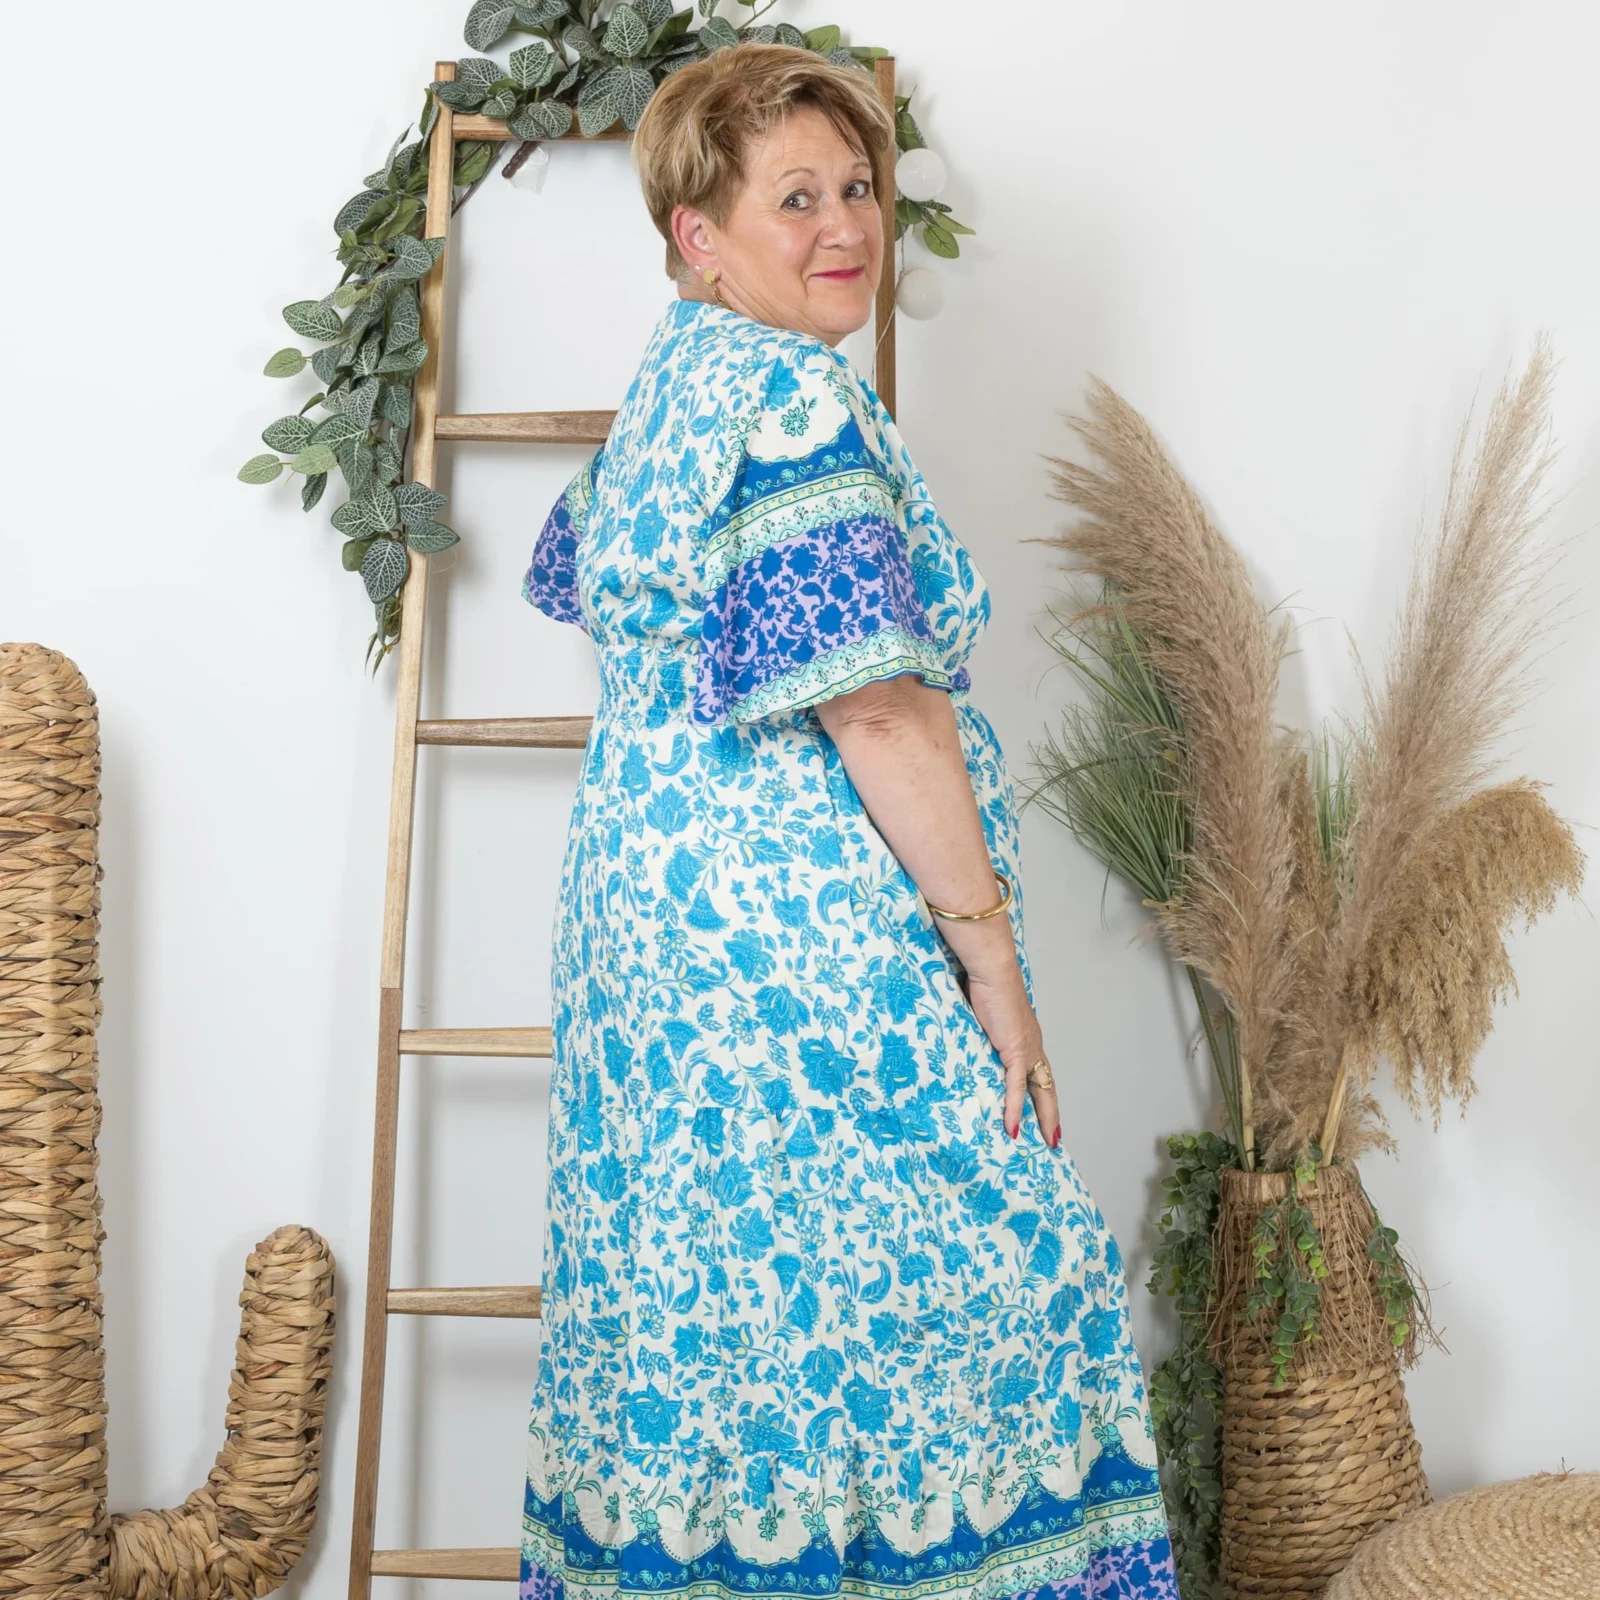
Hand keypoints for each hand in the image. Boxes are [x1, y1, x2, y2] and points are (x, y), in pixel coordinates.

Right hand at [959, 963, 1060, 1147]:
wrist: (992, 971)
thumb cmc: (987, 984)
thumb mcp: (987, 1014)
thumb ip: (986, 1030)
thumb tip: (974, 1036)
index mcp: (1027, 1037)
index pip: (1039, 1071)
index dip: (1043, 1093)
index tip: (1045, 1112)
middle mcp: (1032, 1045)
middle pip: (1047, 1086)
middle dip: (1051, 1114)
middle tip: (1053, 1138)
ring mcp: (1026, 1048)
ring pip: (1040, 1090)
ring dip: (1044, 1117)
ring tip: (1047, 1140)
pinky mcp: (1015, 1050)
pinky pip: (1016, 1086)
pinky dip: (1014, 1108)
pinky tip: (1013, 1127)